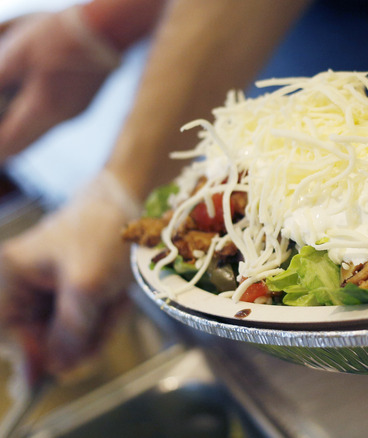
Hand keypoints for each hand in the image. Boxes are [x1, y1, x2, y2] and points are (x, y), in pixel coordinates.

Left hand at [0, 6, 119, 160]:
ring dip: (20, 129)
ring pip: (40, 132)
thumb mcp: (16, 53)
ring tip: (5, 117)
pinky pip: (54, 119)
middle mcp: (61, 118)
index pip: (9, 144)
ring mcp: (76, 111)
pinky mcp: (84, 101)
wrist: (107, 29)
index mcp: (42, 109)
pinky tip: (28, 99)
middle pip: (25, 143)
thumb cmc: (60, 36)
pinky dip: (36, 116)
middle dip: (5, 143)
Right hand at [0, 172, 139, 381]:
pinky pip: (87, 324)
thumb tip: (57, 370)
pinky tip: (118, 296)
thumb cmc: (105, 232)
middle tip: (105, 313)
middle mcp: (21, 285)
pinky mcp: (72, 294)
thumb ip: (69, 332)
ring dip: (98, 325)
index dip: (34, 357)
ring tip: (115, 296)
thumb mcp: (88, 287)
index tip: (61, 370)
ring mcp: (48, 291)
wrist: (135, 201)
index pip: (7, 335)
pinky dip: (106, 317)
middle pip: (41, 341)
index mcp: (9, 278)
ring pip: (70, 336)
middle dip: (80, 336)